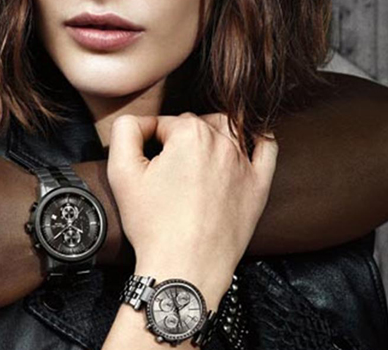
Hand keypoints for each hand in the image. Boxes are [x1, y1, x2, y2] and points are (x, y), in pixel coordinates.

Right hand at [107, 114, 276, 305]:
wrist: (185, 267)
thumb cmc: (154, 225)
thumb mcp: (121, 172)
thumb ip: (125, 131)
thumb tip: (135, 120)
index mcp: (189, 134)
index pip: (164, 122)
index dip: (149, 140)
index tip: (144, 162)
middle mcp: (221, 143)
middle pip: (195, 124)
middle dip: (178, 139)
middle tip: (164, 168)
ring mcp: (244, 163)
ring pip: (227, 129)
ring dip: (210, 135)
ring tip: (193, 158)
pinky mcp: (259, 184)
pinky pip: (266, 148)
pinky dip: (256, 138)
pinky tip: (243, 143)